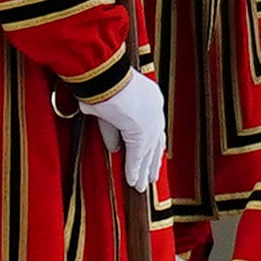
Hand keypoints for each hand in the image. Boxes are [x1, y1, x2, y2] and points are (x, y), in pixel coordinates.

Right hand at [84, 69, 168, 195]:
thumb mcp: (107, 106)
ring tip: (143, 185)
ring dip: (145, 170)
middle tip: (153, 176)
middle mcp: (155, 110)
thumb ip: (112, 130)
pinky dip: (134, 170)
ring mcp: (150, 122)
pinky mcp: (140, 132)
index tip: (154, 154)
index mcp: (150, 98)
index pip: (156, 125)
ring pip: (149, 152)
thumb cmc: (103, 81)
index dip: (154, 142)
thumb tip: (115, 149)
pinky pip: (136, 156)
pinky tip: (133, 182)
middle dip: (154, 160)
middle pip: (157, 142)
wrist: (105, 76)